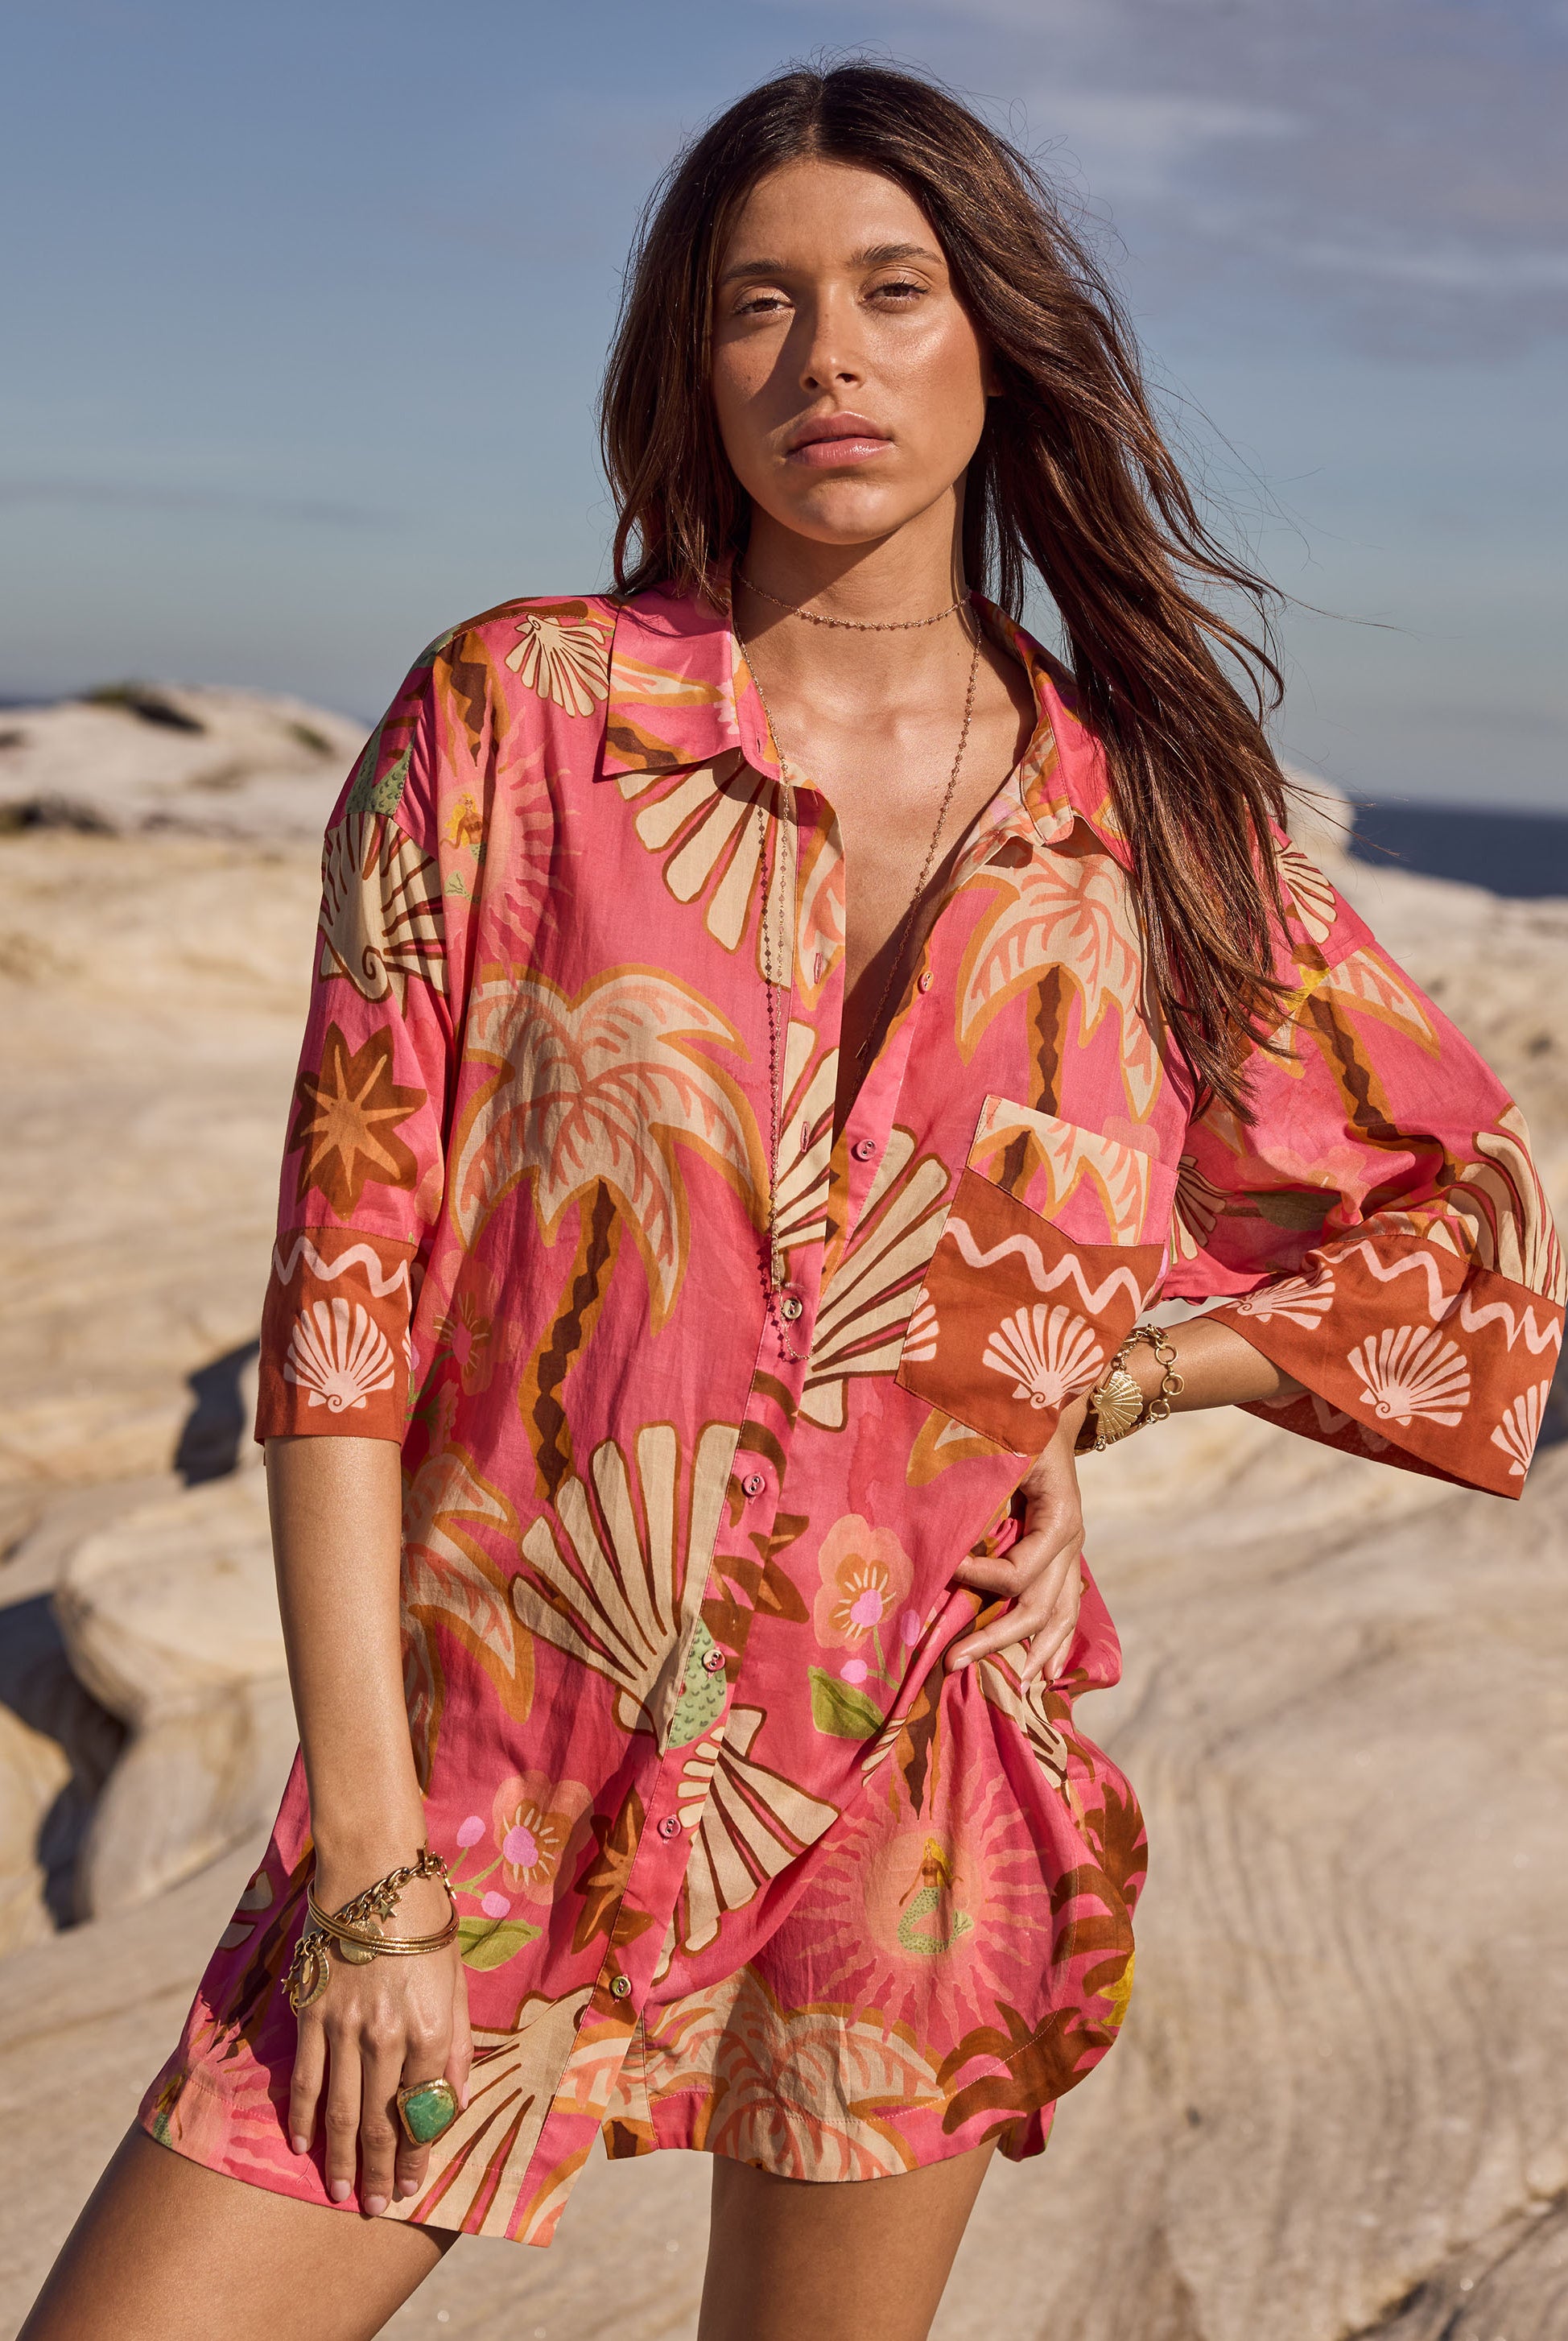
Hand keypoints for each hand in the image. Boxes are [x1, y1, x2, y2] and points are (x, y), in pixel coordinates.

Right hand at [288, 1867, 472, 2215]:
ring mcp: (344, 2028)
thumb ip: (456, 2044)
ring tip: (340, 2194)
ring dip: (340, 2157)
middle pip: (379, 2120)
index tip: (411, 2188)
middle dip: (378, 2170)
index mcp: (430, 2029)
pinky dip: (301, 2116)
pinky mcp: (311, 2014)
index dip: (416, 2154)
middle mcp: (387, 2036)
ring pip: (340, 2109)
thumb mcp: (456, 1981)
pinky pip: (305, 2078)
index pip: (421, 2111)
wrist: (374, 1874)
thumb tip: (455, 2100)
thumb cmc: (425, 1924)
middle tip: (374, 2209)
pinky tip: (301, 2146)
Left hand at [945, 1395, 1087, 1682]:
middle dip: (995, 1638)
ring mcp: (1071, 1551)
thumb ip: (978, 1489)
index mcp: (1060, 1518)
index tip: (944, 1570)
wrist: (1049, 1400)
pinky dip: (1053, 1638)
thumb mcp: (1003, 1446)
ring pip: (1060, 1615)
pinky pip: (1065, 1605)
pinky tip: (1041, 1668)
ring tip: (1011, 1686)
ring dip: (1032, 1651)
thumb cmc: (1019, 1420)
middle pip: (1039, 1607)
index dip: (980, 1580)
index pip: (1019, 1572)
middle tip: (952, 1661)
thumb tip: (939, 1535)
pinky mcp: (1062, 1554)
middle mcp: (1071, 1541)